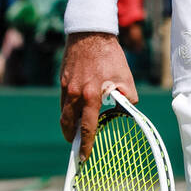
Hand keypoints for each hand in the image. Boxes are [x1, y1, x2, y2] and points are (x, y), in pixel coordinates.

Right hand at [60, 34, 138, 160]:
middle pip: (68, 124)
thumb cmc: (110, 55)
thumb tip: (127, 108)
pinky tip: (76, 109)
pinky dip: (68, 108)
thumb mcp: (125, 77)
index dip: (86, 144)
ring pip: (64, 113)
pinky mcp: (62, 81)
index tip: (83, 157)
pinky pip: (63, 101)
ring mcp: (66, 87)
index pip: (87, 127)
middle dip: (72, 137)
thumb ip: (128, 97)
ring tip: (76, 130)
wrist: (91, 34)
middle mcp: (75, 94)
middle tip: (77, 145)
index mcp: (91, 95)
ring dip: (69, 124)